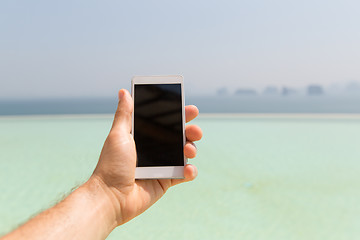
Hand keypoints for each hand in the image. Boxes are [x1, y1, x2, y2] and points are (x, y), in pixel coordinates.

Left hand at [92, 89, 201, 224]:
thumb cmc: (111, 165)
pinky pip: (184, 174)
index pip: (165, 122)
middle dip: (191, 131)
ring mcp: (162, 165)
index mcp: (144, 136)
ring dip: (192, 149)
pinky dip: (190, 171)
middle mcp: (155, 149)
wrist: (111, 197)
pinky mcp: (166, 181)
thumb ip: (125, 114)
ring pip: (185, 153)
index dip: (179, 115)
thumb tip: (123, 92)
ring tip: (188, 150)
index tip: (191, 110)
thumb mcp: (118, 135)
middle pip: (180, 136)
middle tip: (194, 131)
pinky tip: (188, 169)